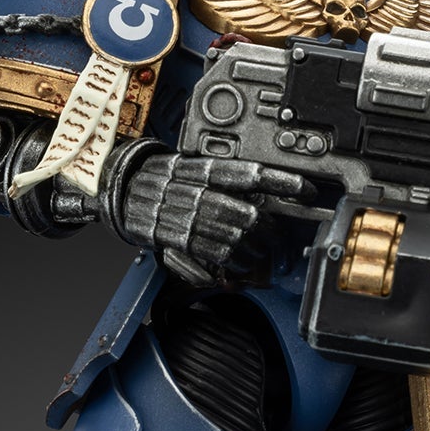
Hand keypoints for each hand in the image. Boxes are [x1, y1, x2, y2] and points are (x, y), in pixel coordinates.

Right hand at [106, 147, 314, 284]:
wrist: (122, 190)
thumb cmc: (163, 178)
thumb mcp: (191, 167)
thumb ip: (224, 177)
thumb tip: (263, 194)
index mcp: (203, 168)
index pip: (251, 173)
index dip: (282, 182)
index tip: (307, 190)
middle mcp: (195, 189)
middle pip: (247, 212)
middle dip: (269, 230)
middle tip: (277, 235)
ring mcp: (184, 215)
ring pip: (234, 237)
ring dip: (254, 250)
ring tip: (261, 253)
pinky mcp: (176, 237)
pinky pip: (214, 253)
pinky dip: (233, 262)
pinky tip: (241, 263)